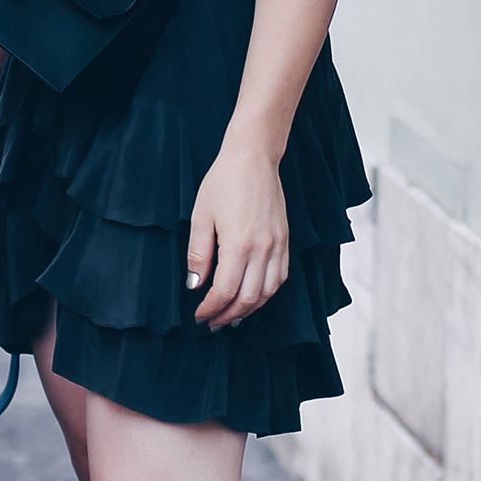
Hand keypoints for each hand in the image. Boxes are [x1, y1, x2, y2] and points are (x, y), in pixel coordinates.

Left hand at [187, 135, 288, 326]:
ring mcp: (278, 245)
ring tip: (232, 316)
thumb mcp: (201, 216)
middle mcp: (263, 249)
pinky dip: (267, 293)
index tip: (199, 315)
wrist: (254, 158)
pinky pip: (281, 277)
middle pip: (249, 298)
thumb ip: (198, 254)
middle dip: (229, 315)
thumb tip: (195, 286)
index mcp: (239, 244)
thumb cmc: (223, 182)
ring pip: (268, 292)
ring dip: (249, 309)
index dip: (211, 308)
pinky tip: (253, 296)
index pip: (225, 291)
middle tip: (213, 322)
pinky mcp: (285, 239)